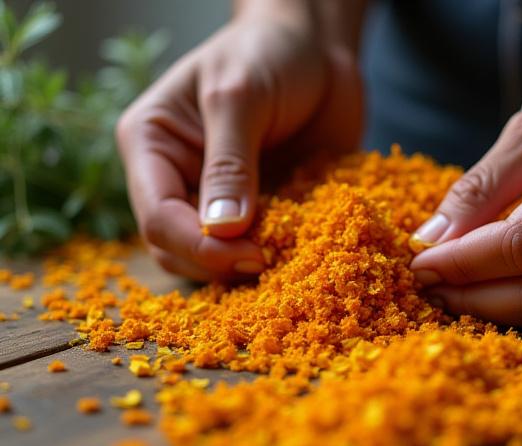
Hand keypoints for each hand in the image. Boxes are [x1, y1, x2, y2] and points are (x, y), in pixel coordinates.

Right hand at [117, 13, 361, 280]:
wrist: (317, 48)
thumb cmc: (268, 52)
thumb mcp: (241, 95)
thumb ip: (230, 163)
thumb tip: (222, 231)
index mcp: (152, 145)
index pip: (157, 217)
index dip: (198, 247)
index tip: (251, 255)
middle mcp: (177, 179)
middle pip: (176, 250)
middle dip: (218, 264)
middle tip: (270, 260)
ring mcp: (217, 199)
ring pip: (213, 261)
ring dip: (246, 269)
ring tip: (287, 256)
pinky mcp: (257, 209)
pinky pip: (258, 250)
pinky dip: (278, 257)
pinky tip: (303, 250)